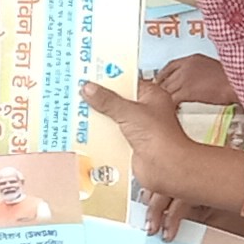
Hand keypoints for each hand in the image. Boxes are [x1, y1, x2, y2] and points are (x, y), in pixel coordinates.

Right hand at [81, 78, 243, 216]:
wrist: (167, 168)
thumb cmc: (161, 138)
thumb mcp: (129, 112)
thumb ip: (107, 100)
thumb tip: (90, 88)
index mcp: (150, 96)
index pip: (126, 81)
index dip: (108, 79)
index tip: (90, 75)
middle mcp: (144, 111)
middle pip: (116, 101)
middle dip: (98, 100)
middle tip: (78, 94)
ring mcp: (137, 129)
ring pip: (112, 120)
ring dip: (97, 119)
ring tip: (76, 112)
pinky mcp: (129, 145)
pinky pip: (110, 137)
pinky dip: (99, 137)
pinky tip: (85, 133)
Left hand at [147, 53, 234, 104]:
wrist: (238, 84)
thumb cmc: (232, 79)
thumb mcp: (212, 68)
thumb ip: (198, 72)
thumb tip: (193, 82)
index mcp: (192, 59)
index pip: (169, 66)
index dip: (162, 76)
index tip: (159, 83)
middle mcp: (185, 66)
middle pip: (165, 79)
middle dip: (162, 90)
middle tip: (160, 99)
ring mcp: (185, 78)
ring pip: (166, 90)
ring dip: (165, 100)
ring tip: (166, 108)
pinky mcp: (187, 91)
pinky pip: (172, 99)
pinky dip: (171, 106)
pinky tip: (174, 111)